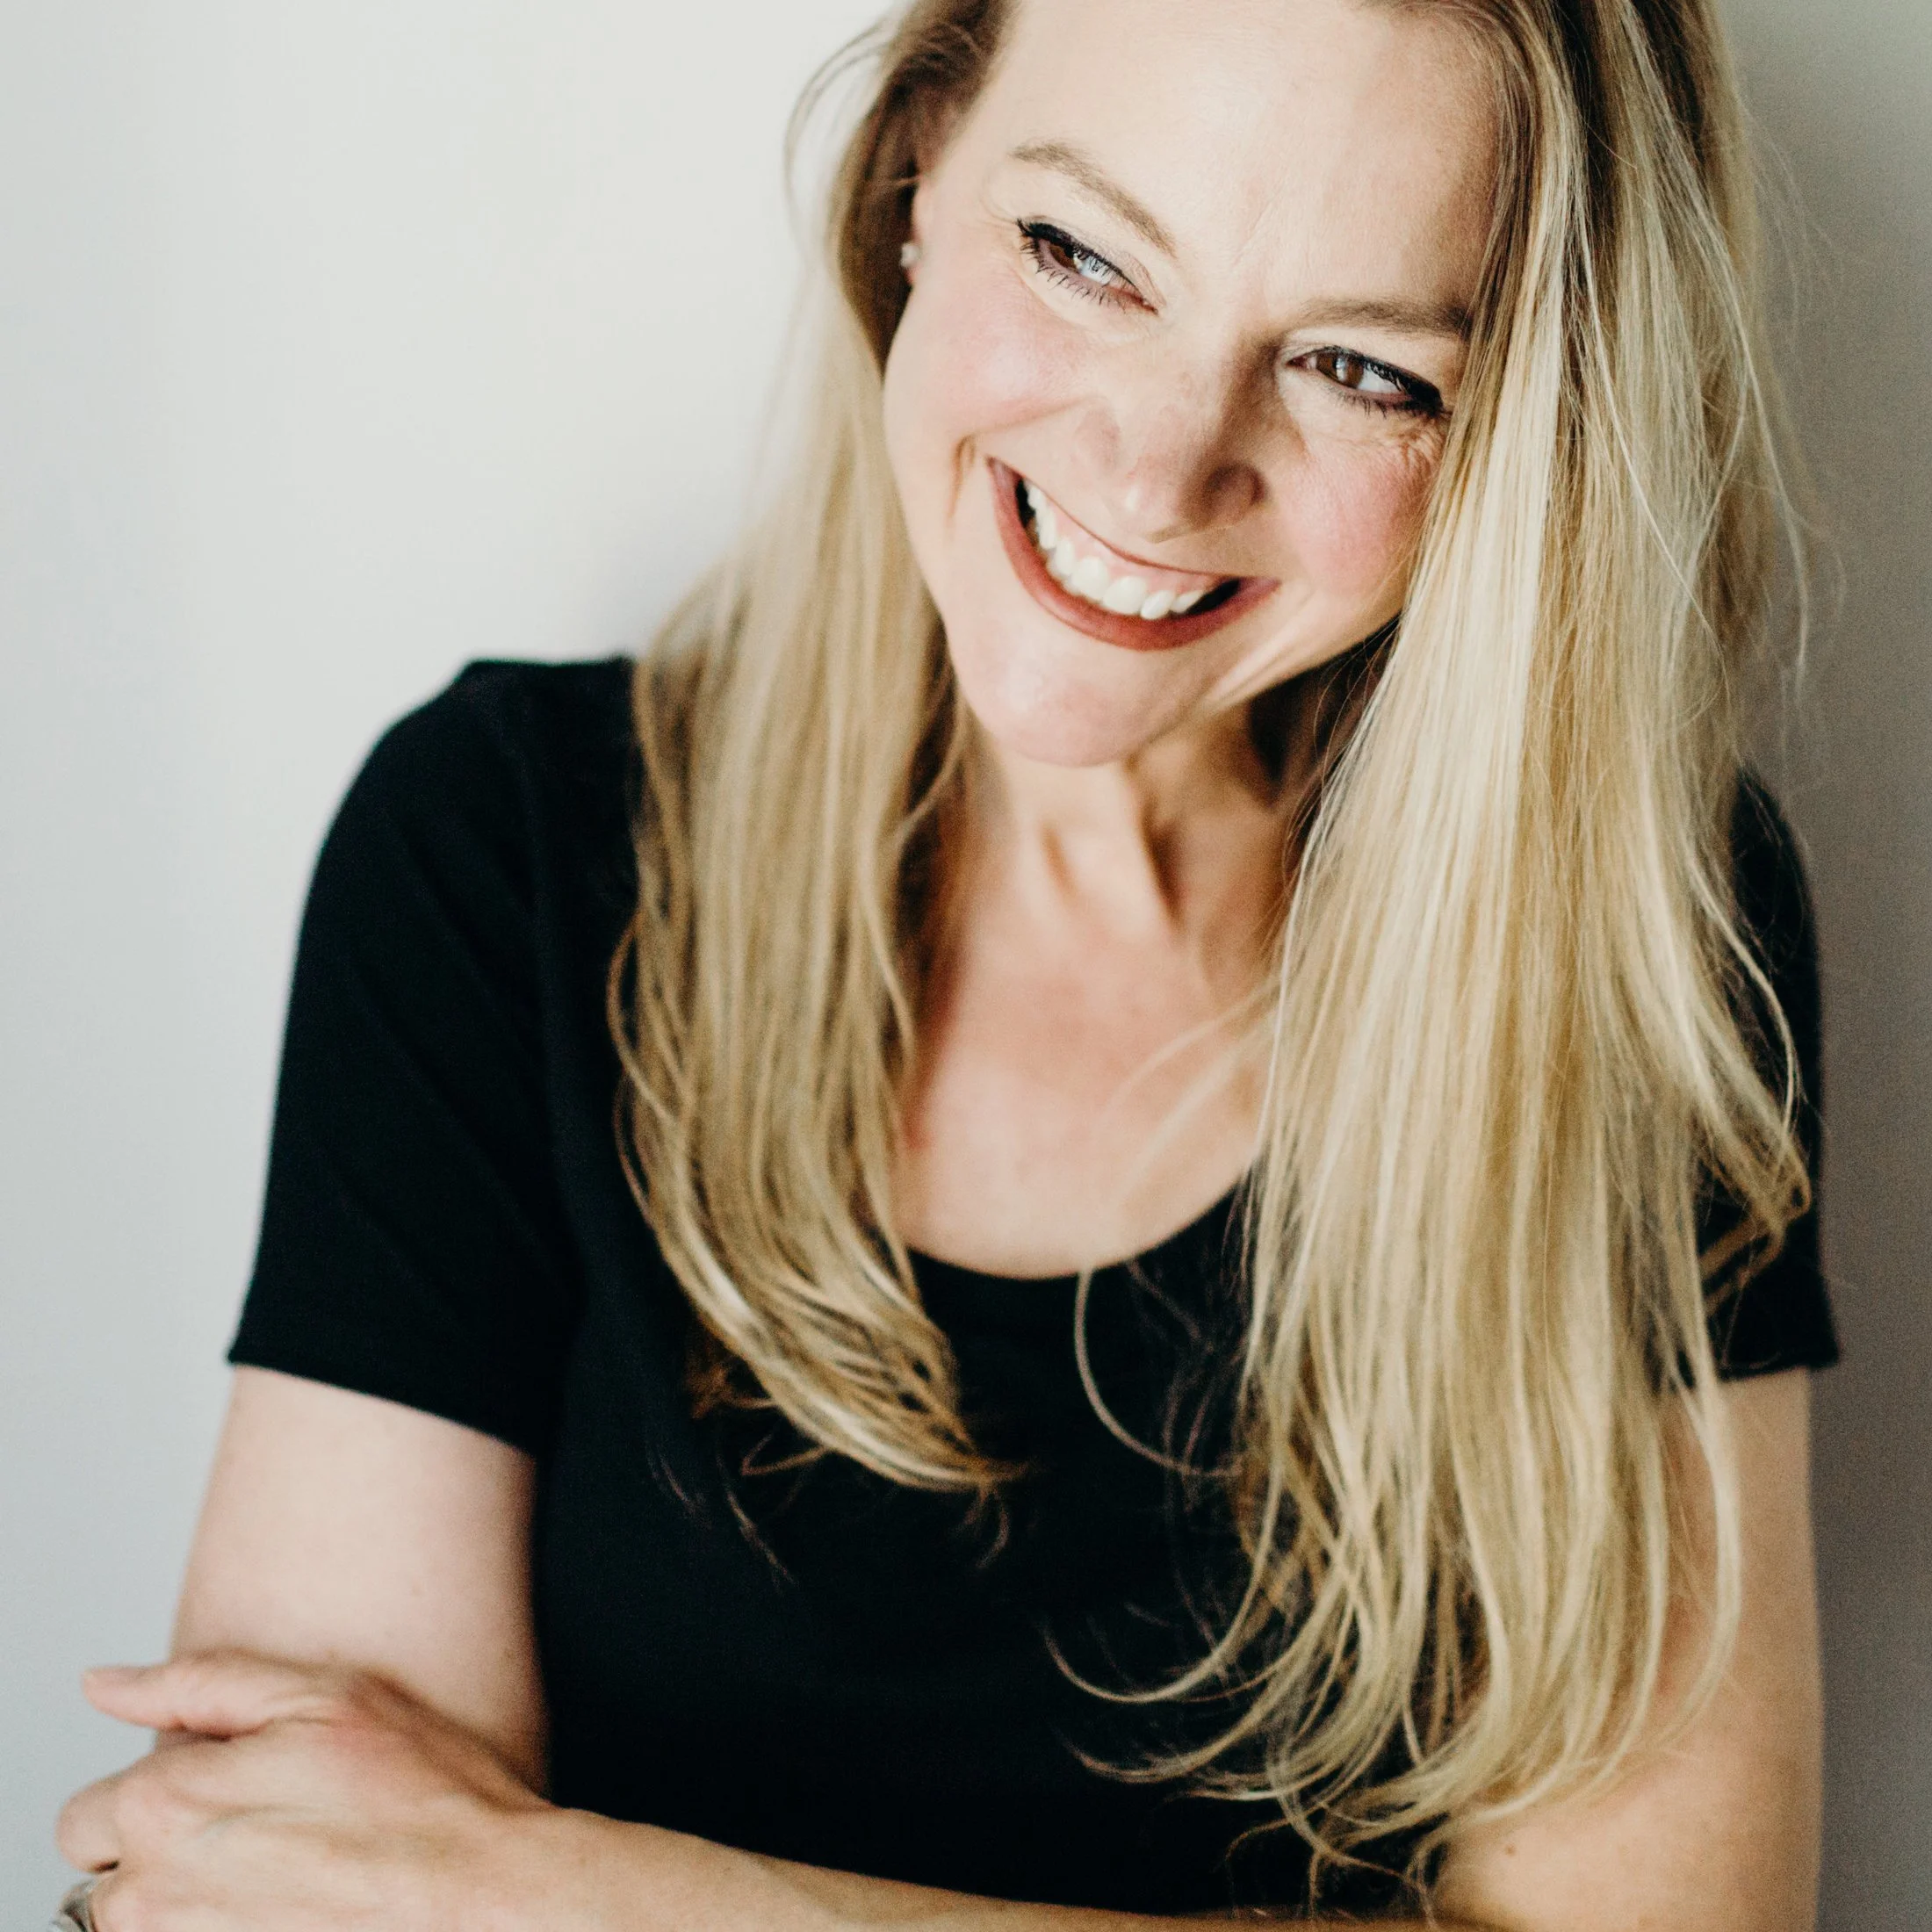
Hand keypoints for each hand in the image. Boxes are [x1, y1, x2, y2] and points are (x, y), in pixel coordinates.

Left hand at [57, 1650, 551, 1928]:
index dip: (162, 1792)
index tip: (232, 1790)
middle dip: (164, 1855)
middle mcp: (152, 1899)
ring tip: (286, 1877)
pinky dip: (227, 1929)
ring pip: (147, 1928)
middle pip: (106, 1882)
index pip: (88, 1813)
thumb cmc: (421, 1796)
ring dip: (194, 1902)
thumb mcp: (321, 1697)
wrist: (483, 1902)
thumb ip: (197, 1684)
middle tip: (263, 1835)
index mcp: (166, 1806)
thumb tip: (104, 1684)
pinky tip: (295, 1911)